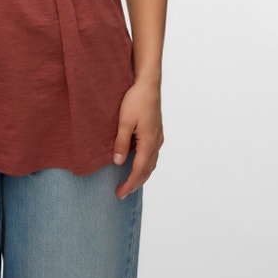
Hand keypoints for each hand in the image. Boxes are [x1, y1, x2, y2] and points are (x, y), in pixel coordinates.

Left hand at [113, 81, 163, 199]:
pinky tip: (138, 163)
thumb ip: (121, 143)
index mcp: (149, 142)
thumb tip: (118, 162)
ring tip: (129, 182)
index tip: (120, 193)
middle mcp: (156, 142)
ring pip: (152, 163)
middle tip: (122, 193)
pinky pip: (152, 155)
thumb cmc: (136, 100)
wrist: (148, 84)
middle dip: (135, 183)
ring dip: (141, 175)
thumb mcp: (124, 121)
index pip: (139, 170)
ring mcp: (158, 137)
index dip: (129, 184)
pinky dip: (145, 164)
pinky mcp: (157, 132)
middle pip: (148, 170)